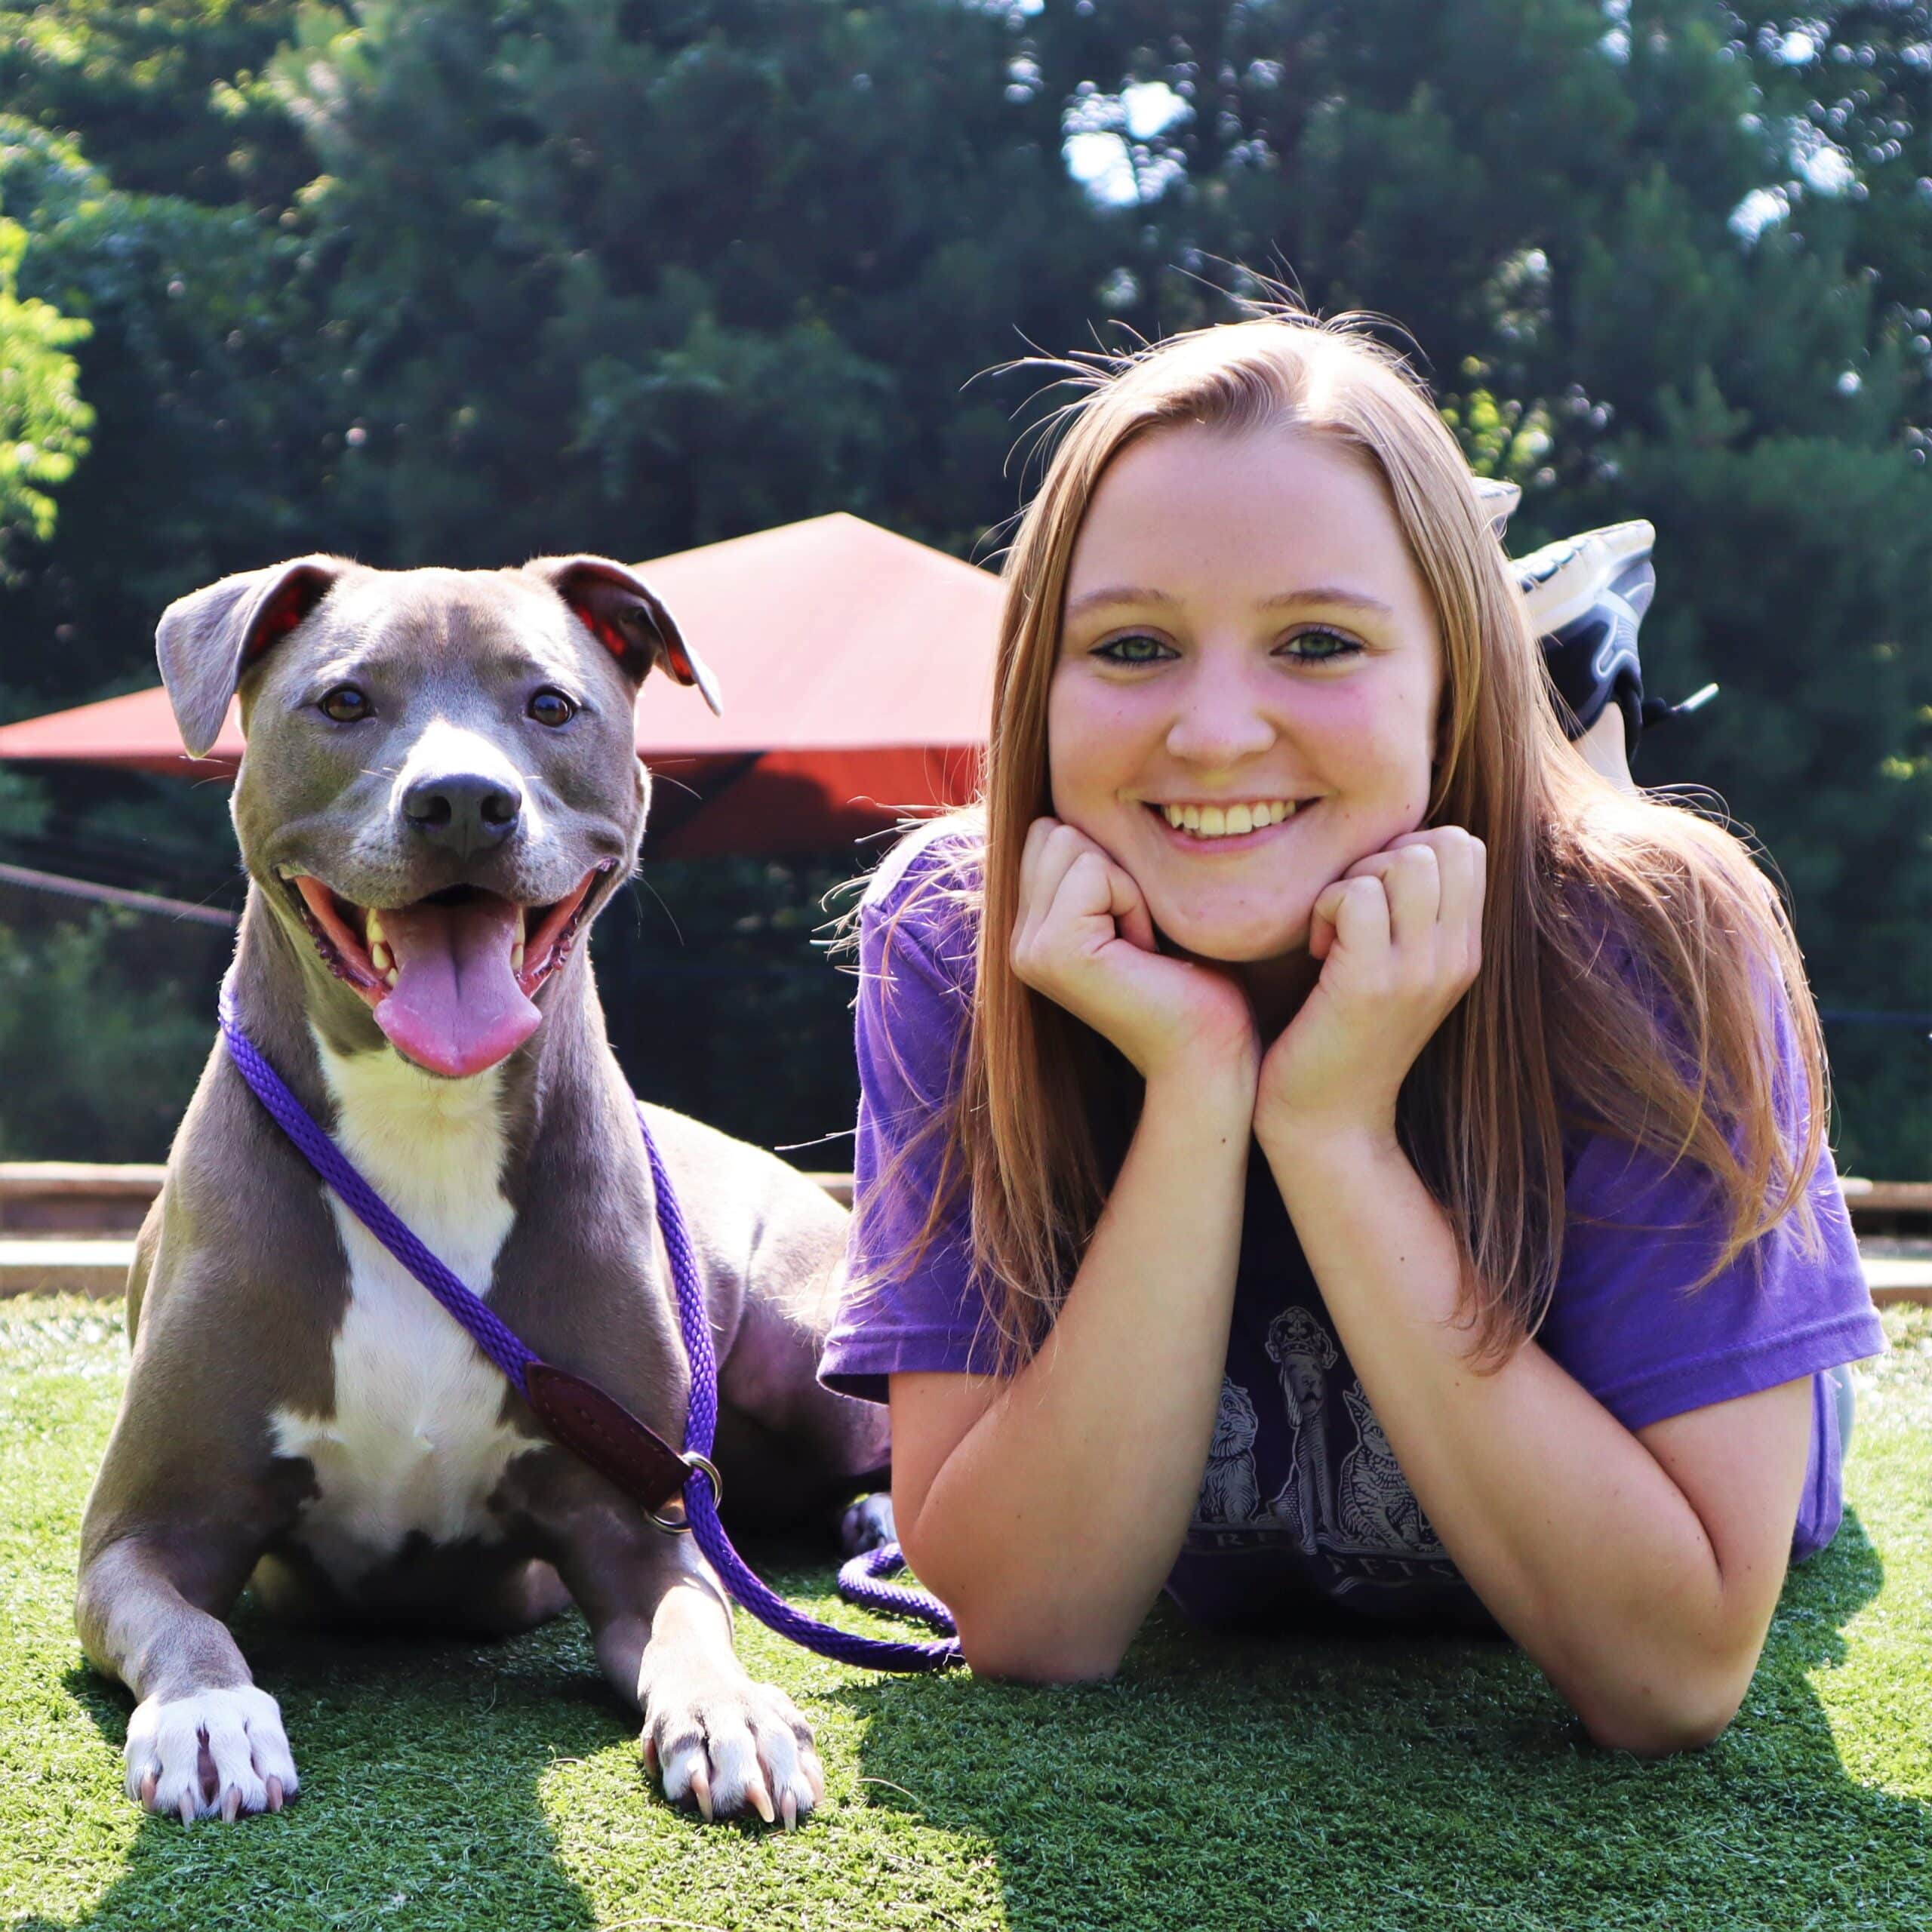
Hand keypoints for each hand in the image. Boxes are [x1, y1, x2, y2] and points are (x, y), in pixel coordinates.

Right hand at [1010, 817, 1256, 1083]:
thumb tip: (1082, 797)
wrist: (1208, 1053)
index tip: (1136, 924)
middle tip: (1140, 935)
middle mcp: (1016, 939)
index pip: (1050, 831)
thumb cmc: (1193, 979)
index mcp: (1030, 927)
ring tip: (1141, 944)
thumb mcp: (1135, 906)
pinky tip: (1143, 952)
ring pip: (1072, 843)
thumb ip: (1097, 867)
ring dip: (1126, 884)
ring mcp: (1027, 949)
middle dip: (1113, 867)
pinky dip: (1133, 900)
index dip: (1109, 863)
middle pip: (1055, 830)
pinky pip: (1094, 871)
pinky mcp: (1053, 952)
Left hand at [1254, 827, 1484, 1145]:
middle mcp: (1455, 957)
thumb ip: (1407, 915)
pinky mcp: (1370, 985)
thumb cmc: (1343, 1038)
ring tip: (1332, 933)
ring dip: (1352, 881)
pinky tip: (1315, 951)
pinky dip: (1324, 907)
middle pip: (1444, 843)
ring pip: (1405, 861)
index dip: (1410, 848)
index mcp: (1465, 950)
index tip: (1373, 901)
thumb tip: (1391, 847)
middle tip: (1349, 912)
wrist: (1330, 1125)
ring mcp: (1418, 971)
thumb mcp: (1394, 971)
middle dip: (1382, 857)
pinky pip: (1356, 896)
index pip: (1466, 847)